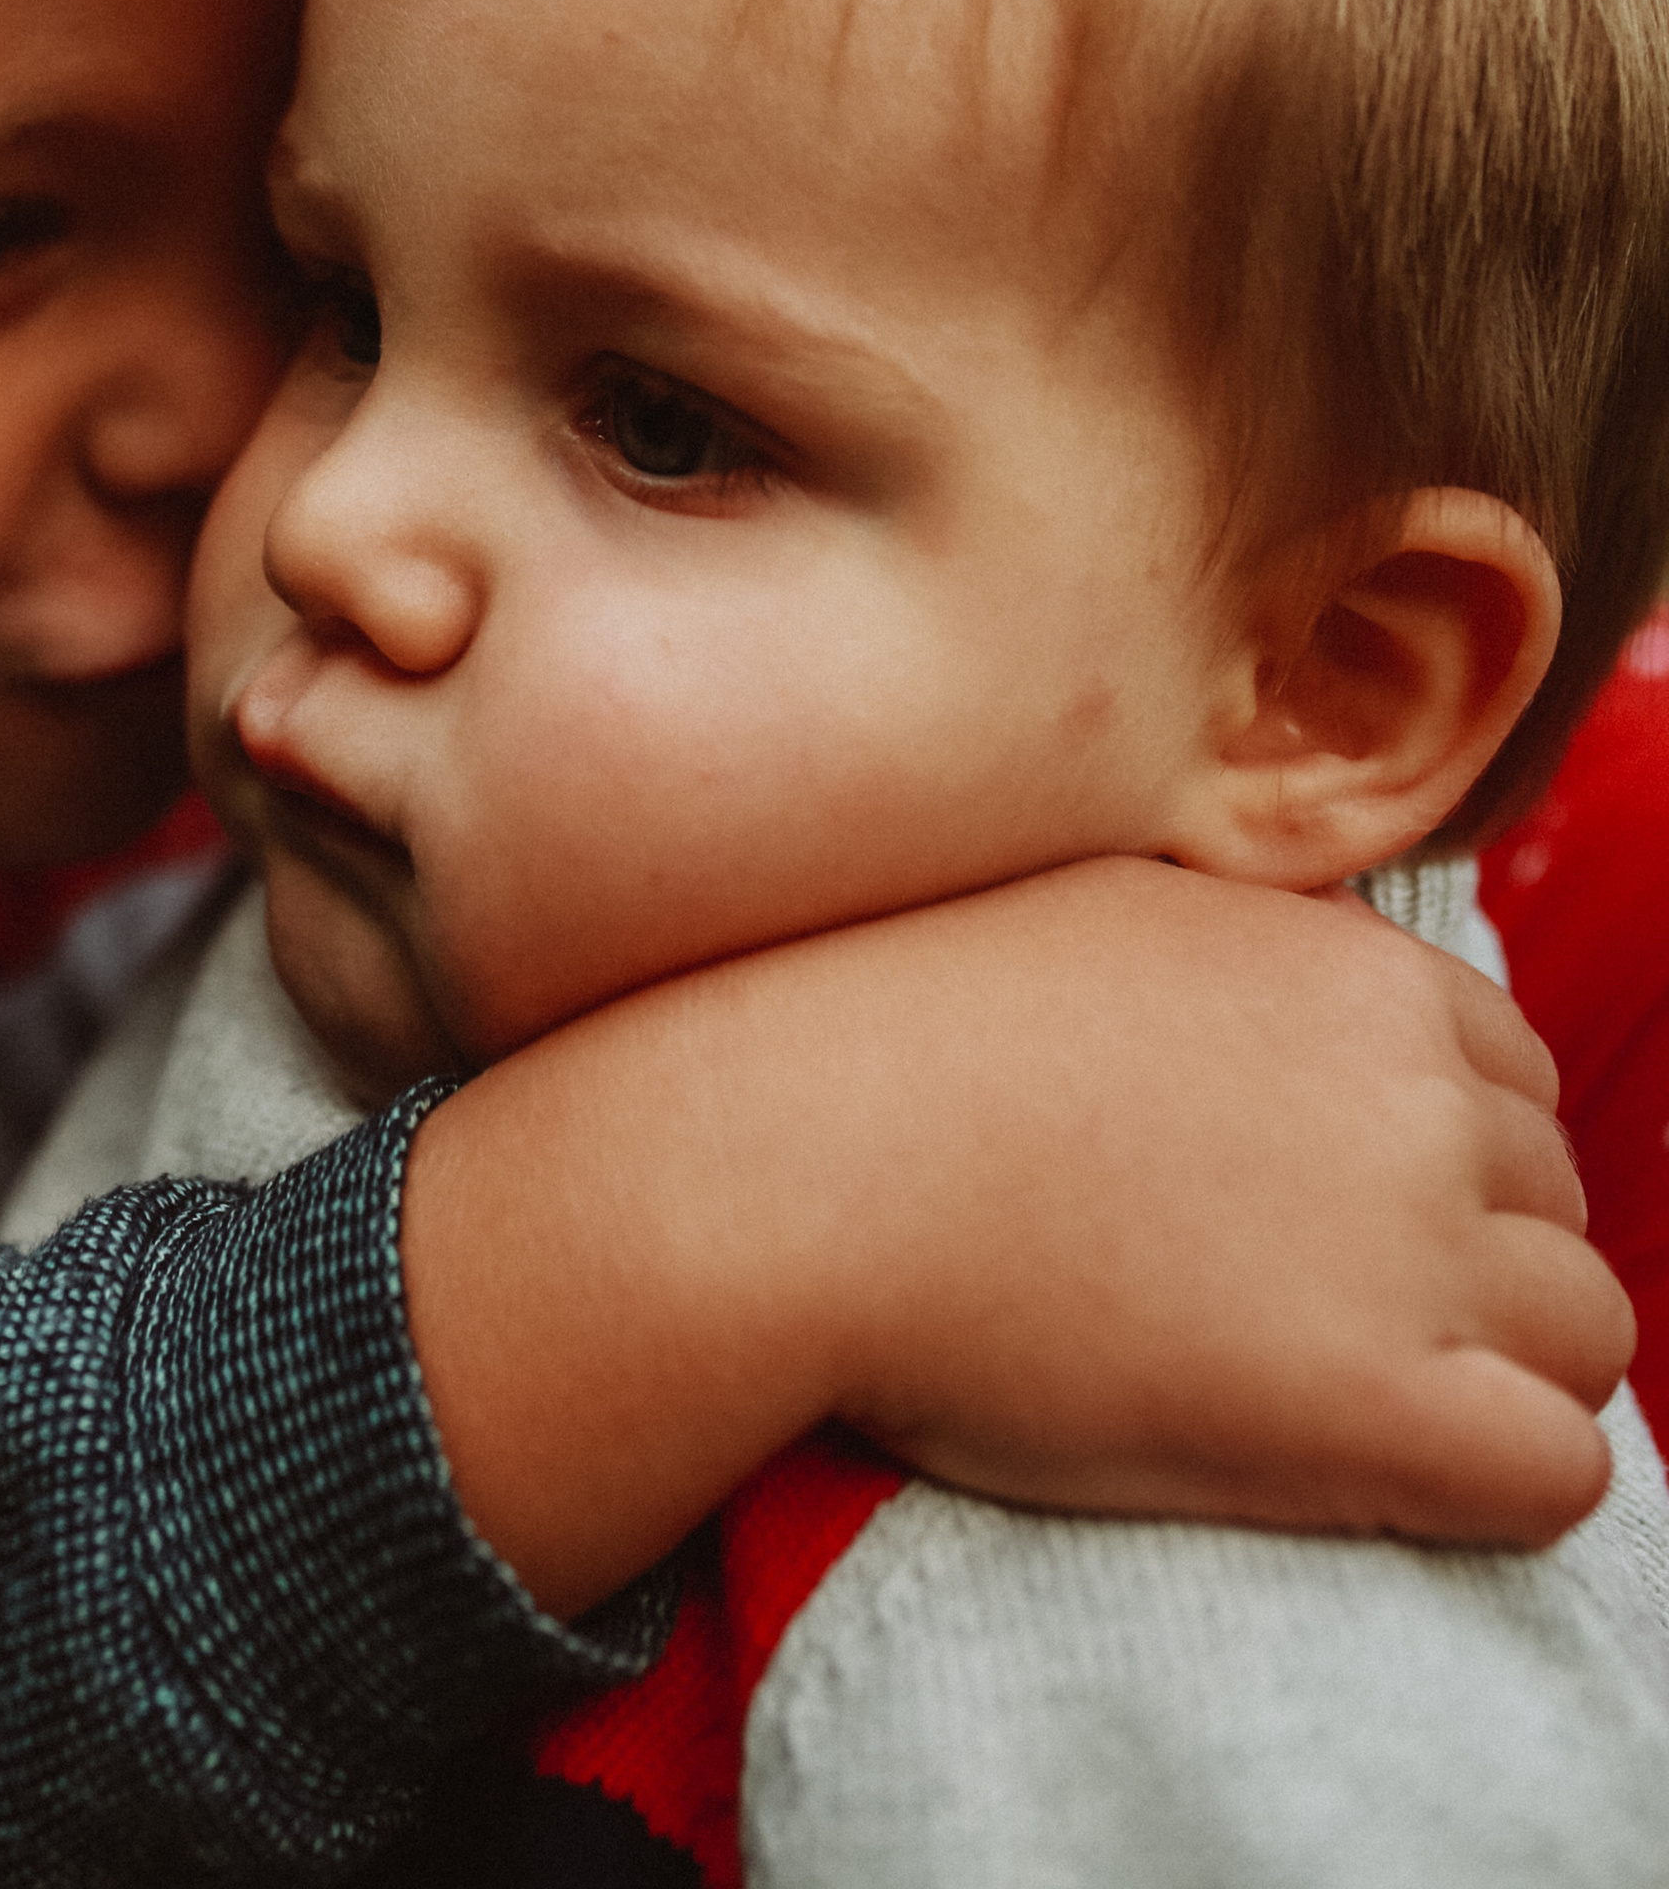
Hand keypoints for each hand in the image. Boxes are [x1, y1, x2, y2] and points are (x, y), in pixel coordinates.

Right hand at [403, 857, 1626, 1615]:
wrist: (797, 1151)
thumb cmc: (894, 1027)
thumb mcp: (1098, 899)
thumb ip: (1225, 940)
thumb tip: (1247, 970)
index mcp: (1354, 966)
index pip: (1511, 1071)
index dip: (1437, 1150)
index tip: (1327, 1205)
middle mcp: (1413, 1088)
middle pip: (1555, 1198)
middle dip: (1472, 1255)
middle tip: (1311, 1306)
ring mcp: (1411, 1243)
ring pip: (1585, 1333)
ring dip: (1498, 1369)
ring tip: (1344, 1396)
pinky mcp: (1379, 1404)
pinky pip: (1559, 1469)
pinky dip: (1497, 1484)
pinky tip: (1373, 1474)